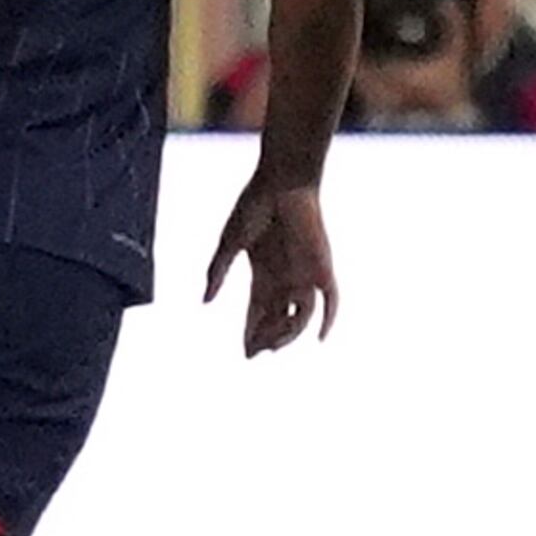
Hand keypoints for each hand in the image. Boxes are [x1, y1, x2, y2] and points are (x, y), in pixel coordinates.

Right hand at [205, 179, 337, 356]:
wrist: (282, 182)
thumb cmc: (253, 206)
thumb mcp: (230, 243)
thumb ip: (218, 272)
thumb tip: (205, 301)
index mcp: (264, 273)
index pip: (258, 312)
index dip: (251, 332)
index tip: (245, 353)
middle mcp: (287, 279)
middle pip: (279, 319)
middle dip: (266, 338)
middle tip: (254, 353)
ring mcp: (305, 274)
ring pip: (301, 315)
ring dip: (287, 333)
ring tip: (271, 345)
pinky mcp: (322, 267)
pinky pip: (331, 300)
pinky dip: (329, 320)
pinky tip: (319, 337)